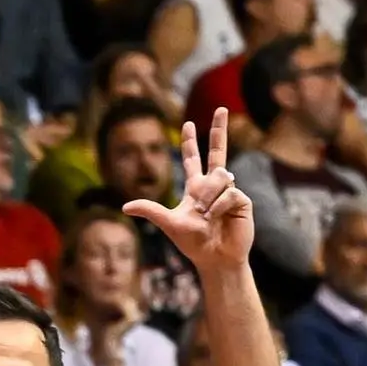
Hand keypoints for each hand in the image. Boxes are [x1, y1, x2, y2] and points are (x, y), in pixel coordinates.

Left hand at [121, 106, 254, 275]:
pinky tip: (218, 218)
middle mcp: (213, 186)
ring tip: (208, 217)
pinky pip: (228, 193)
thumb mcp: (169, 224)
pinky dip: (219, 207)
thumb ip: (151, 210)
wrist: (215, 258)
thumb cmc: (193, 243)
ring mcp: (229, 191)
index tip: (187, 124)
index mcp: (195, 188)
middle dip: (218, 130)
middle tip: (221, 108)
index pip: (192, 160)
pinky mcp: (242, 199)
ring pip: (219, 177)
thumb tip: (124, 207)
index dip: (190, 142)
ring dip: (209, 199)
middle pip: (217, 152)